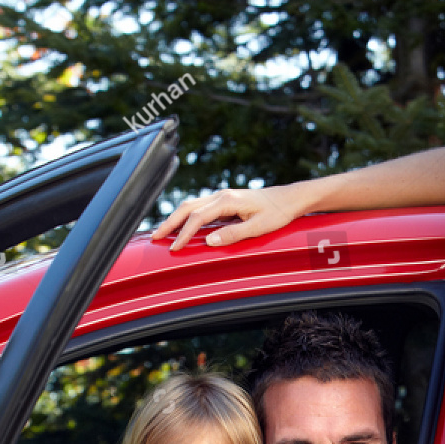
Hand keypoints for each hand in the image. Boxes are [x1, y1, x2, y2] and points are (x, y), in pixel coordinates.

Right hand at [151, 184, 306, 251]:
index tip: (174, 247)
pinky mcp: (224, 201)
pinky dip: (186, 217)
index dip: (184, 234)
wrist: (289, 198)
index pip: (197, 218)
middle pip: (187, 208)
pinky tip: (181, 226)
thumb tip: (210, 241)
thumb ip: (234, 234)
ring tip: (163, 233)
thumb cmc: (277, 213)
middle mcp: (221, 195)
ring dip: (175, 219)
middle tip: (155, 238)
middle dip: (169, 223)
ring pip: (191, 206)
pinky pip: (199, 208)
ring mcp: (221, 197)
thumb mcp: (258, 228)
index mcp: (227, 201)